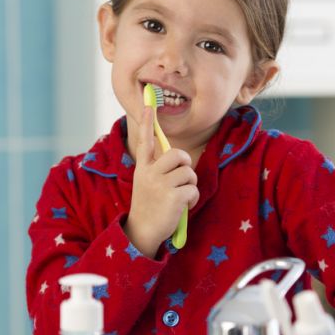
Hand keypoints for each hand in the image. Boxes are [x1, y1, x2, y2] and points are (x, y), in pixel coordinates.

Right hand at [124, 106, 198, 257]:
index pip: (145, 141)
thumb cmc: (148, 205)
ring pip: (188, 172)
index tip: (149, 103)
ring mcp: (160, 185)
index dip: (148, 122)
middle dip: (185, 164)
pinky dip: (192, 199)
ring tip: (179, 196)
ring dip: (189, 185)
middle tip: (181, 177)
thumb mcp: (146, 183)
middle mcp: (149, 173)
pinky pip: (192, 189)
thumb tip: (176, 158)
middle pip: (178, 155)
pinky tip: (182, 207)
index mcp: (142, 168)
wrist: (141, 231)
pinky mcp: (173, 197)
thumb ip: (157, 169)